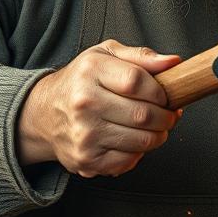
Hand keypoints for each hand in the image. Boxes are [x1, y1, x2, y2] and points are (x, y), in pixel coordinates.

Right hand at [16, 41, 182, 176]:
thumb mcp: (106, 55)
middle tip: (169, 114)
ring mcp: (84, 134)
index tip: (166, 95)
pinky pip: (128, 161)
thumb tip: (173, 62)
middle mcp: (84, 103)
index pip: (137, 82)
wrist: (44, 113)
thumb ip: (141, 56)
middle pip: (143, 115)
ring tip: (155, 127)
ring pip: (141, 141)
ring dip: (158, 136)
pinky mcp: (86, 159)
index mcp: (90, 71)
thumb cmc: (81, 81)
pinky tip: (133, 140)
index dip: (161, 91)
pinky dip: (139, 153)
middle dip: (166, 117)